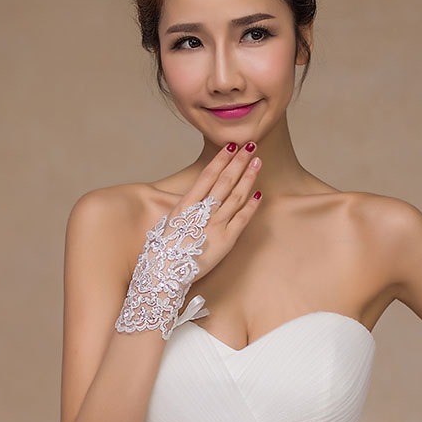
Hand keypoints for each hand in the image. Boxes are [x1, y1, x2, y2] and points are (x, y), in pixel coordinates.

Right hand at [166, 141, 262, 281]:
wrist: (163, 274)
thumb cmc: (162, 251)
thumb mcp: (167, 223)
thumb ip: (182, 210)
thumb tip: (191, 200)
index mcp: (186, 205)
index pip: (207, 176)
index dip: (220, 160)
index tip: (229, 146)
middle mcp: (202, 212)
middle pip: (224, 181)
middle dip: (238, 162)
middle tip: (249, 146)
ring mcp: (215, 226)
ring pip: (235, 196)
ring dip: (247, 177)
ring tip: (257, 162)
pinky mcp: (226, 241)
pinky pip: (241, 219)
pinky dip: (251, 205)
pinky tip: (259, 192)